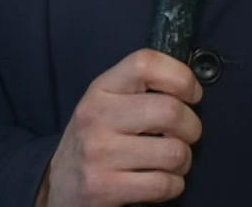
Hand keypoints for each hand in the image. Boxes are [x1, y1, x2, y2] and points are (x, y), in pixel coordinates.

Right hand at [37, 49, 202, 206]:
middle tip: (185, 135)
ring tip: (170, 162)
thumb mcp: (108, 104)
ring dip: (183, 161)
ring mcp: (99, 154)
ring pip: (174, 152)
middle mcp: (96, 117)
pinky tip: (161, 182)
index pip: (145, 63)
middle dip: (191, 127)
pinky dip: (174, 186)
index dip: (180, 76)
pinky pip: (164, 184)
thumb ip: (140, 90)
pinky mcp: (105, 188)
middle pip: (170, 111)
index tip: (192, 94)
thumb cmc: (97, 140)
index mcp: (100, 89)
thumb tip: (190, 85)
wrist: (60, 186)